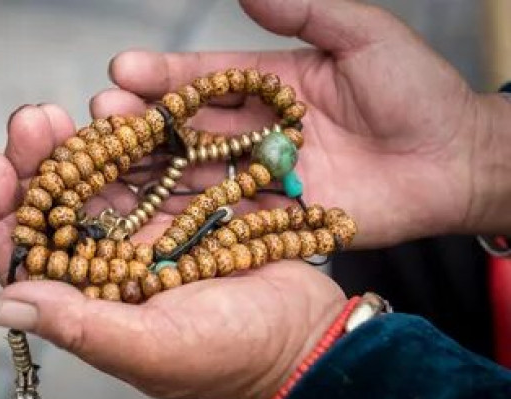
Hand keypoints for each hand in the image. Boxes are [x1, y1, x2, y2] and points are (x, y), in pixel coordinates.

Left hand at [0, 114, 346, 398]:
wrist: (308, 333)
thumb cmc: (234, 354)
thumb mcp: (157, 347)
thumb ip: (83, 327)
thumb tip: (3, 303)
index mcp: (89, 304)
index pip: (26, 257)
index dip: (2, 211)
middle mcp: (107, 268)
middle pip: (56, 210)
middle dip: (37, 163)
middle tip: (34, 118)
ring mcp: (143, 237)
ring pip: (95, 183)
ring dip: (78, 144)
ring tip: (73, 107)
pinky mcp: (179, 213)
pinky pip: (143, 170)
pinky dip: (127, 142)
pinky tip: (122, 115)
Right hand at [91, 0, 508, 245]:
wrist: (455, 161)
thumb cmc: (417, 91)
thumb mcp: (361, 36)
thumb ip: (305, 10)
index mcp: (266, 86)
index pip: (202, 79)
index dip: (162, 75)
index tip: (122, 69)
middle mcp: (253, 133)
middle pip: (184, 129)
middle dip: (139, 124)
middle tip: (99, 116)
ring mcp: (259, 180)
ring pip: (190, 175)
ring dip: (147, 171)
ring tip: (102, 166)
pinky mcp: (272, 221)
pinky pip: (220, 221)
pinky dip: (181, 220)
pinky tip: (142, 218)